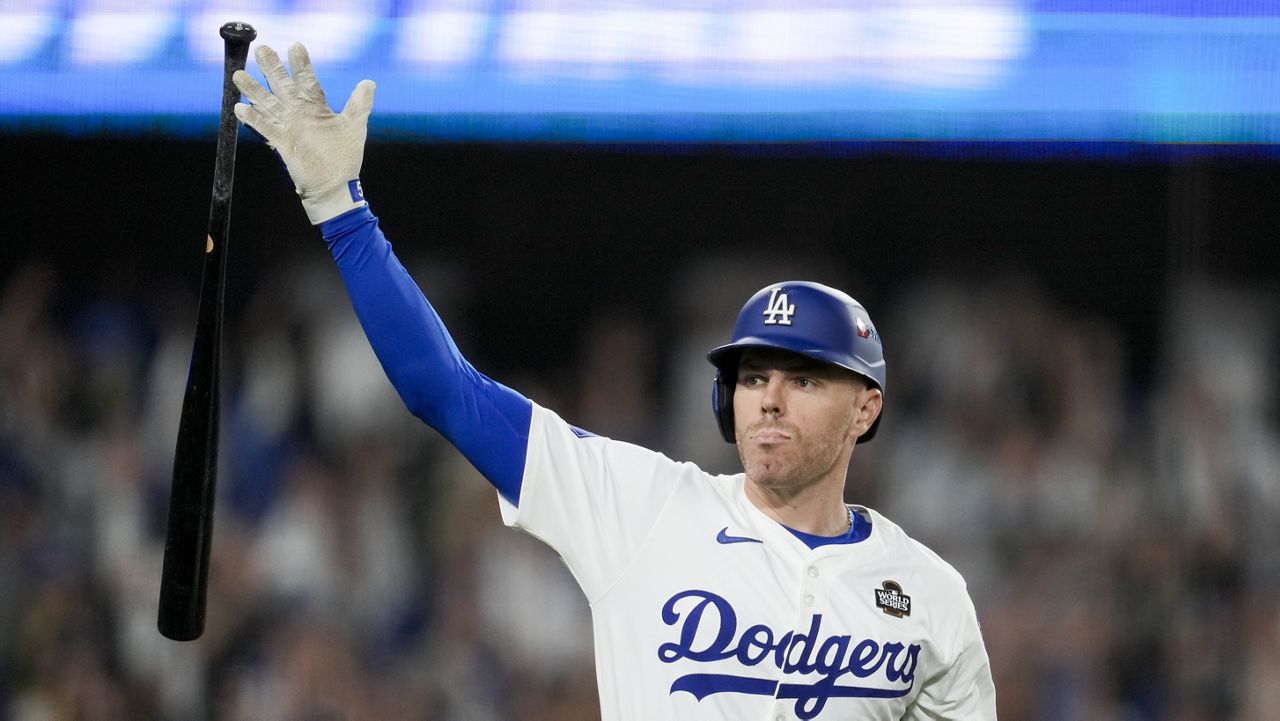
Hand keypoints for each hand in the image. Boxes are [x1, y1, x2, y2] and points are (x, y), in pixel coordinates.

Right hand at [233, 43, 375, 223]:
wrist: (336, 185)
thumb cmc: (345, 156)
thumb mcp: (354, 126)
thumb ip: (359, 104)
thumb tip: (369, 83)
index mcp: (316, 107)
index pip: (307, 80)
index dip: (301, 64)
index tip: (295, 45)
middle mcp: (300, 114)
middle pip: (283, 87)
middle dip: (272, 69)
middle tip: (262, 49)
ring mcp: (290, 127)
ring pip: (268, 104)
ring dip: (254, 90)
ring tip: (239, 74)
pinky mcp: (284, 144)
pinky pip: (266, 129)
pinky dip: (254, 119)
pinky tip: (240, 108)